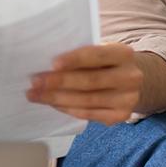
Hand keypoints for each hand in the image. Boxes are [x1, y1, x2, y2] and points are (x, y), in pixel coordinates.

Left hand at [27, 43, 143, 124]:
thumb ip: (81, 55)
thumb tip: (46, 63)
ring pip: (87, 100)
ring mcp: (128, 98)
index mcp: (123, 53)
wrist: (129, 79)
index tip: (52, 64)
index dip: (74, 60)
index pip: (97, 55)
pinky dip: (67, 108)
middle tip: (35, 82)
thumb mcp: (99, 51)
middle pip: (90, 81)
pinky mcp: (121, 115)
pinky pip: (89, 113)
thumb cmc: (104, 62)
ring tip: (35, 95)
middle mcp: (130, 76)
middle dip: (59, 82)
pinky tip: (52, 104)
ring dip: (57, 98)